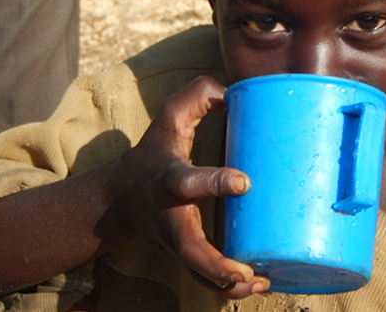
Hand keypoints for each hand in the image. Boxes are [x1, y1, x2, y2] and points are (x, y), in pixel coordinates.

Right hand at [115, 76, 269, 296]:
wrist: (122, 198)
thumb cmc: (156, 152)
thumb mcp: (169, 117)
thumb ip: (197, 96)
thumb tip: (233, 94)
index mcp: (168, 181)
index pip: (187, 182)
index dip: (213, 182)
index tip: (244, 181)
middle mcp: (172, 218)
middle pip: (188, 250)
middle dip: (215, 264)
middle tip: (245, 271)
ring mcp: (179, 242)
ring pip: (199, 275)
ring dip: (229, 287)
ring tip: (263, 283)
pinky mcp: (188, 256)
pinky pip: (207, 280)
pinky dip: (232, 290)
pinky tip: (263, 286)